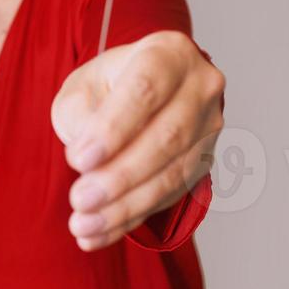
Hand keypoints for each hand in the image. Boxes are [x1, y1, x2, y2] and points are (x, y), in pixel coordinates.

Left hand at [52, 30, 224, 250]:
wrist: (139, 92)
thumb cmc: (106, 85)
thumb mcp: (83, 86)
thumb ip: (83, 114)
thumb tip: (90, 161)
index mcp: (168, 53)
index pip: (145, 90)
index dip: (113, 128)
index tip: (77, 160)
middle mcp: (201, 88)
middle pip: (166, 138)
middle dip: (120, 176)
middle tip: (79, 200)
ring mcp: (211, 128)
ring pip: (173, 173)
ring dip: (125, 206)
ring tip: (83, 225)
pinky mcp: (205, 163)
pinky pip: (171, 197)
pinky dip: (130, 218)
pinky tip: (96, 235)